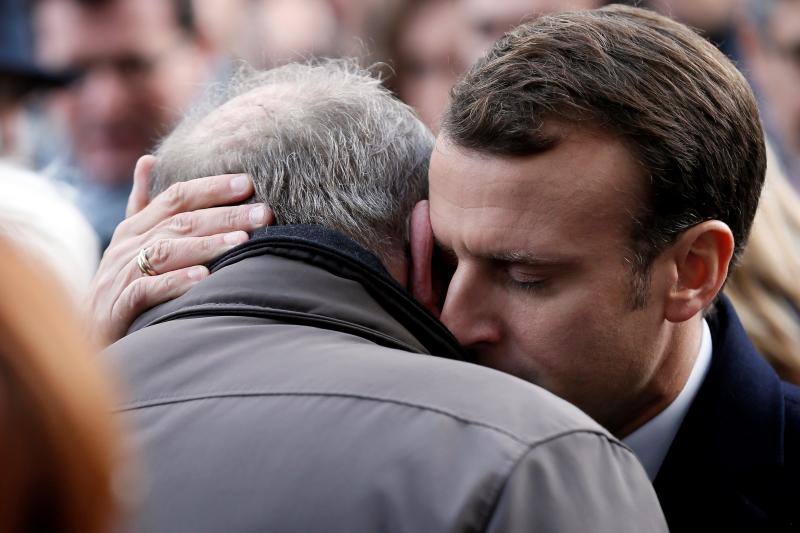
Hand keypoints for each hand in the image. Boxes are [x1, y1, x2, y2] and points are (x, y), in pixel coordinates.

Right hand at [84, 155, 273, 347]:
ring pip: (166, 252)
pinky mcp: (117, 307)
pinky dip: (175, 282)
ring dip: (205, 245)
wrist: (85, 335)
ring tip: (241, 242)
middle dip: (224, 216)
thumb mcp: (129, 241)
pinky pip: (147, 290)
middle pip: (180, 222)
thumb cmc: (118, 285)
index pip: (176, 197)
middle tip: (262, 214)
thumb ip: (142, 204)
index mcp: (133, 227)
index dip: (211, 188)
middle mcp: (126, 246)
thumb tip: (148, 160)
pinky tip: (203, 277)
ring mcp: (120, 276)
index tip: (248, 183)